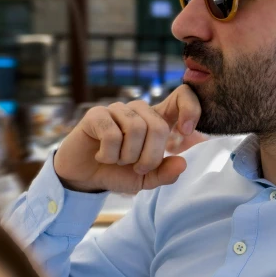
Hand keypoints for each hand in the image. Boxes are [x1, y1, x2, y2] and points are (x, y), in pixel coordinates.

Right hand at [53, 85, 200, 193]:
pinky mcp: (96, 114)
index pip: (181, 97)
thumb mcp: (145, 179)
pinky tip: (101, 156)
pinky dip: (109, 154)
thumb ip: (164, 173)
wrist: (84, 177)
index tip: (186, 131)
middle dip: (150, 157)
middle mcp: (139, 110)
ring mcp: (117, 109)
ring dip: (127, 156)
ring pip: (136, 129)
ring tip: (117, 161)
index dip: (190, 109)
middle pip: (158, 127)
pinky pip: (112, 134)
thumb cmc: (117, 172)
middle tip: (137, 167)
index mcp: (156, 119)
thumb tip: (182, 163)